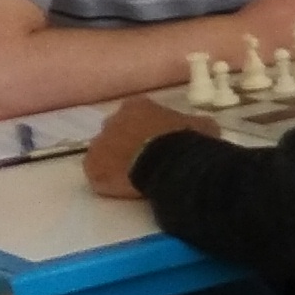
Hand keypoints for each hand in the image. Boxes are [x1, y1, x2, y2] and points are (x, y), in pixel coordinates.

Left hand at [83, 95, 204, 200]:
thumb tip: (203, 128)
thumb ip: (197, 125)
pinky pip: (97, 172)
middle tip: (145, 159)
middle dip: (128, 143)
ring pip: (105, 152)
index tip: (160, 142)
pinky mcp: (91, 165)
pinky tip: (124, 188)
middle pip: (118, 131)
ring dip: (117, 161)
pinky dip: (108, 180)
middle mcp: (112, 119)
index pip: (139, 115)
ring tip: (135, 177)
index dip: (148, 129)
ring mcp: (98, 142)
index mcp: (137, 106)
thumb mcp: (202, 126)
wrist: (166, 163)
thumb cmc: (185, 141)